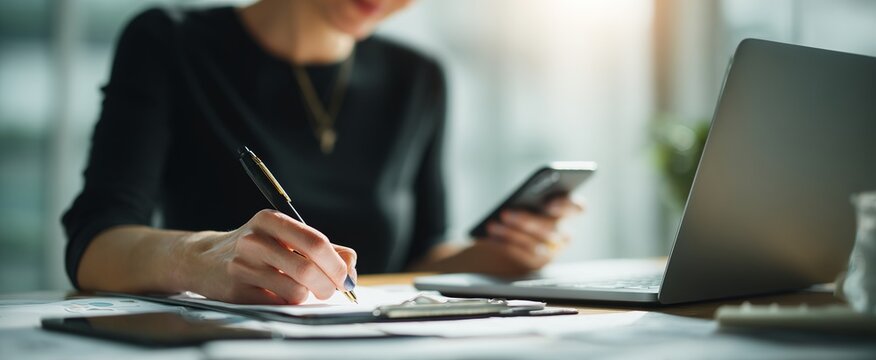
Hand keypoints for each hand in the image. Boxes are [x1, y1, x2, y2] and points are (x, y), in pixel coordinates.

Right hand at [181, 209, 356, 304]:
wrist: (204, 260)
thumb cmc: (256, 248)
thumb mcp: (285, 237)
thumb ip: (322, 248)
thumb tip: (350, 265)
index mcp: (271, 220)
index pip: (315, 242)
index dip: (336, 263)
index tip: (346, 276)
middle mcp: (255, 240)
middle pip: (308, 268)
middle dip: (328, 284)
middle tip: (332, 290)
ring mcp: (243, 266)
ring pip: (295, 290)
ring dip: (306, 295)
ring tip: (299, 289)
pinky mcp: (235, 291)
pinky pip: (277, 304)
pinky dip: (286, 302)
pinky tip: (278, 293)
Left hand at [480, 196, 583, 274]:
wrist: (515, 235)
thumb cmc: (525, 207)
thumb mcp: (530, 199)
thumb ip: (532, 197)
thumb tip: (520, 198)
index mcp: (568, 212)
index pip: (577, 208)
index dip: (566, 207)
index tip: (547, 204)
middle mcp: (564, 233)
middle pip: (551, 229)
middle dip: (526, 222)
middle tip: (505, 213)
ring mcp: (553, 250)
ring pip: (535, 244)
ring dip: (510, 233)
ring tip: (492, 225)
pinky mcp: (538, 262)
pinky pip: (522, 255)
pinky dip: (505, 245)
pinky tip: (490, 236)